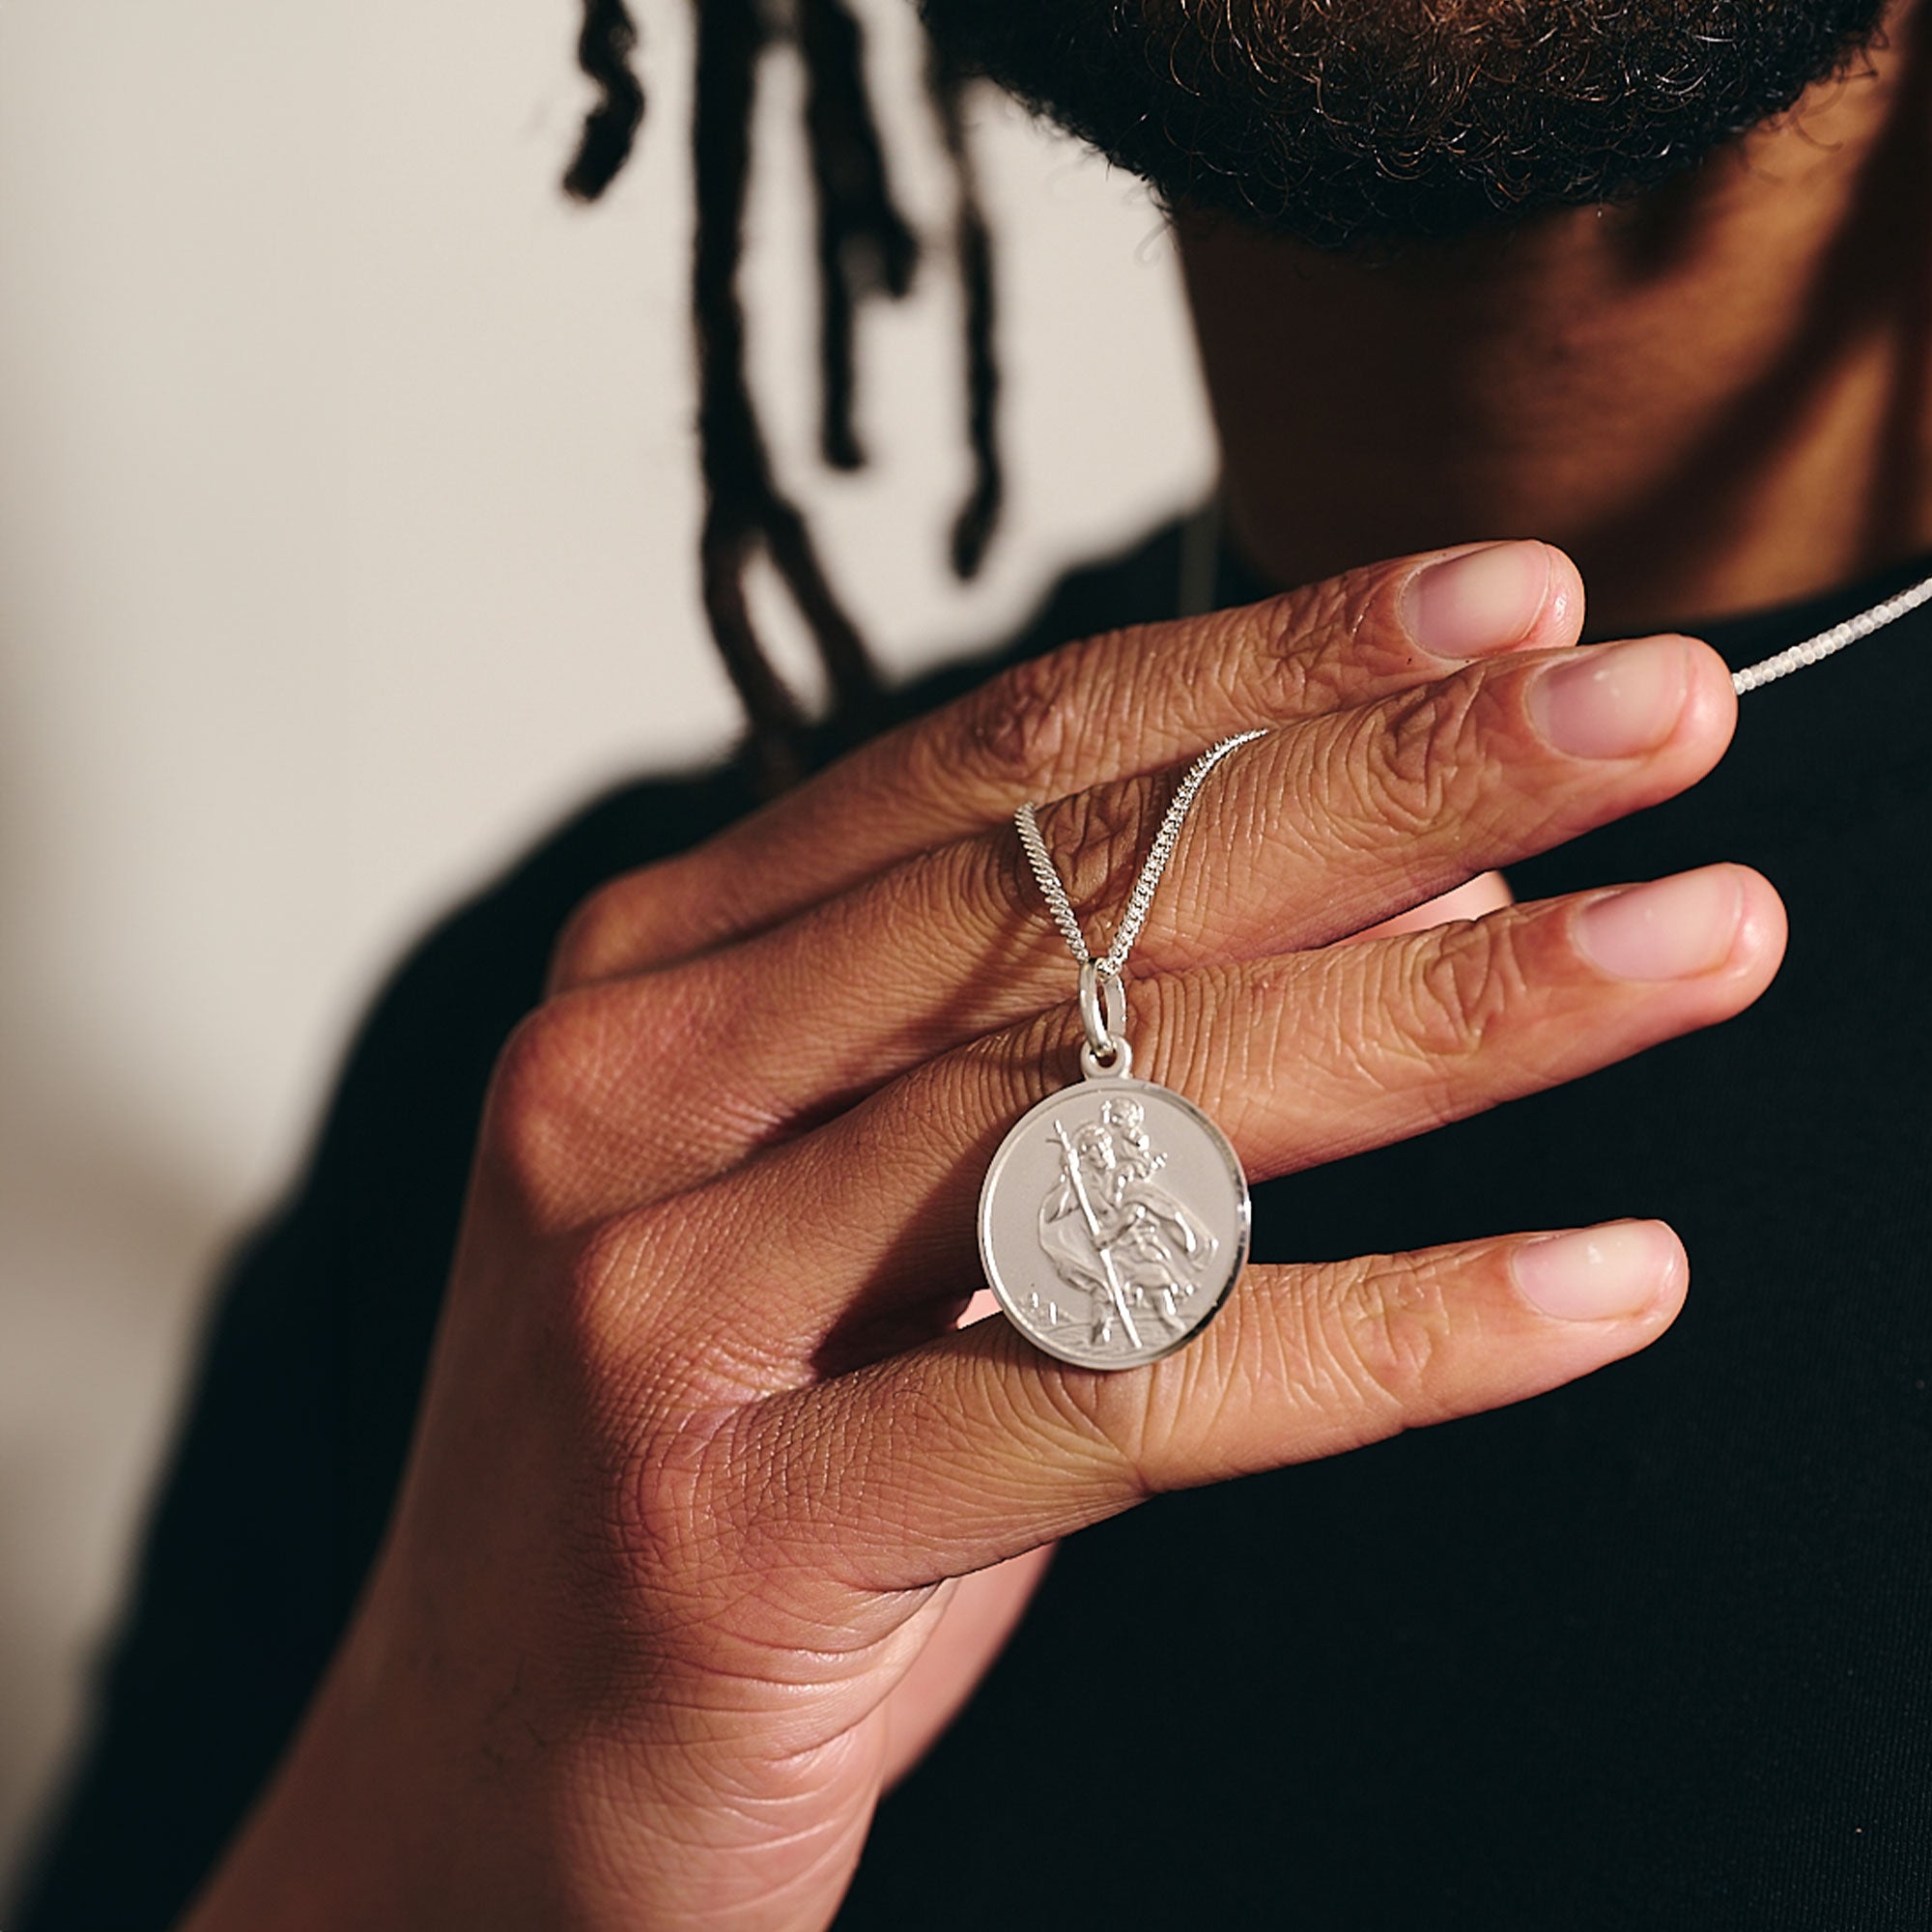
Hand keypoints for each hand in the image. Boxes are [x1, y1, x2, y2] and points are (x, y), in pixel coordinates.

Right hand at [185, 540, 1781, 1929]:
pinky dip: (1386, 1331)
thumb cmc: (719, 1468)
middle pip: (1077, 894)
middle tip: (1654, 704)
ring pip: (1117, 1109)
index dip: (1272, 665)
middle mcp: (638, 1094)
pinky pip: (1125, 1388)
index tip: (1509, 599)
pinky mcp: (739, 1529)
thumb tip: (1417, 885)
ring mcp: (664, 1303)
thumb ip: (1090, 1051)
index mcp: (658, 977)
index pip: (1002, 756)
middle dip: (1402, 780)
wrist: (479, 1783)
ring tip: (1695, 943)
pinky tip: (1594, 1285)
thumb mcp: (882, 1224)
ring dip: (1450, 1018)